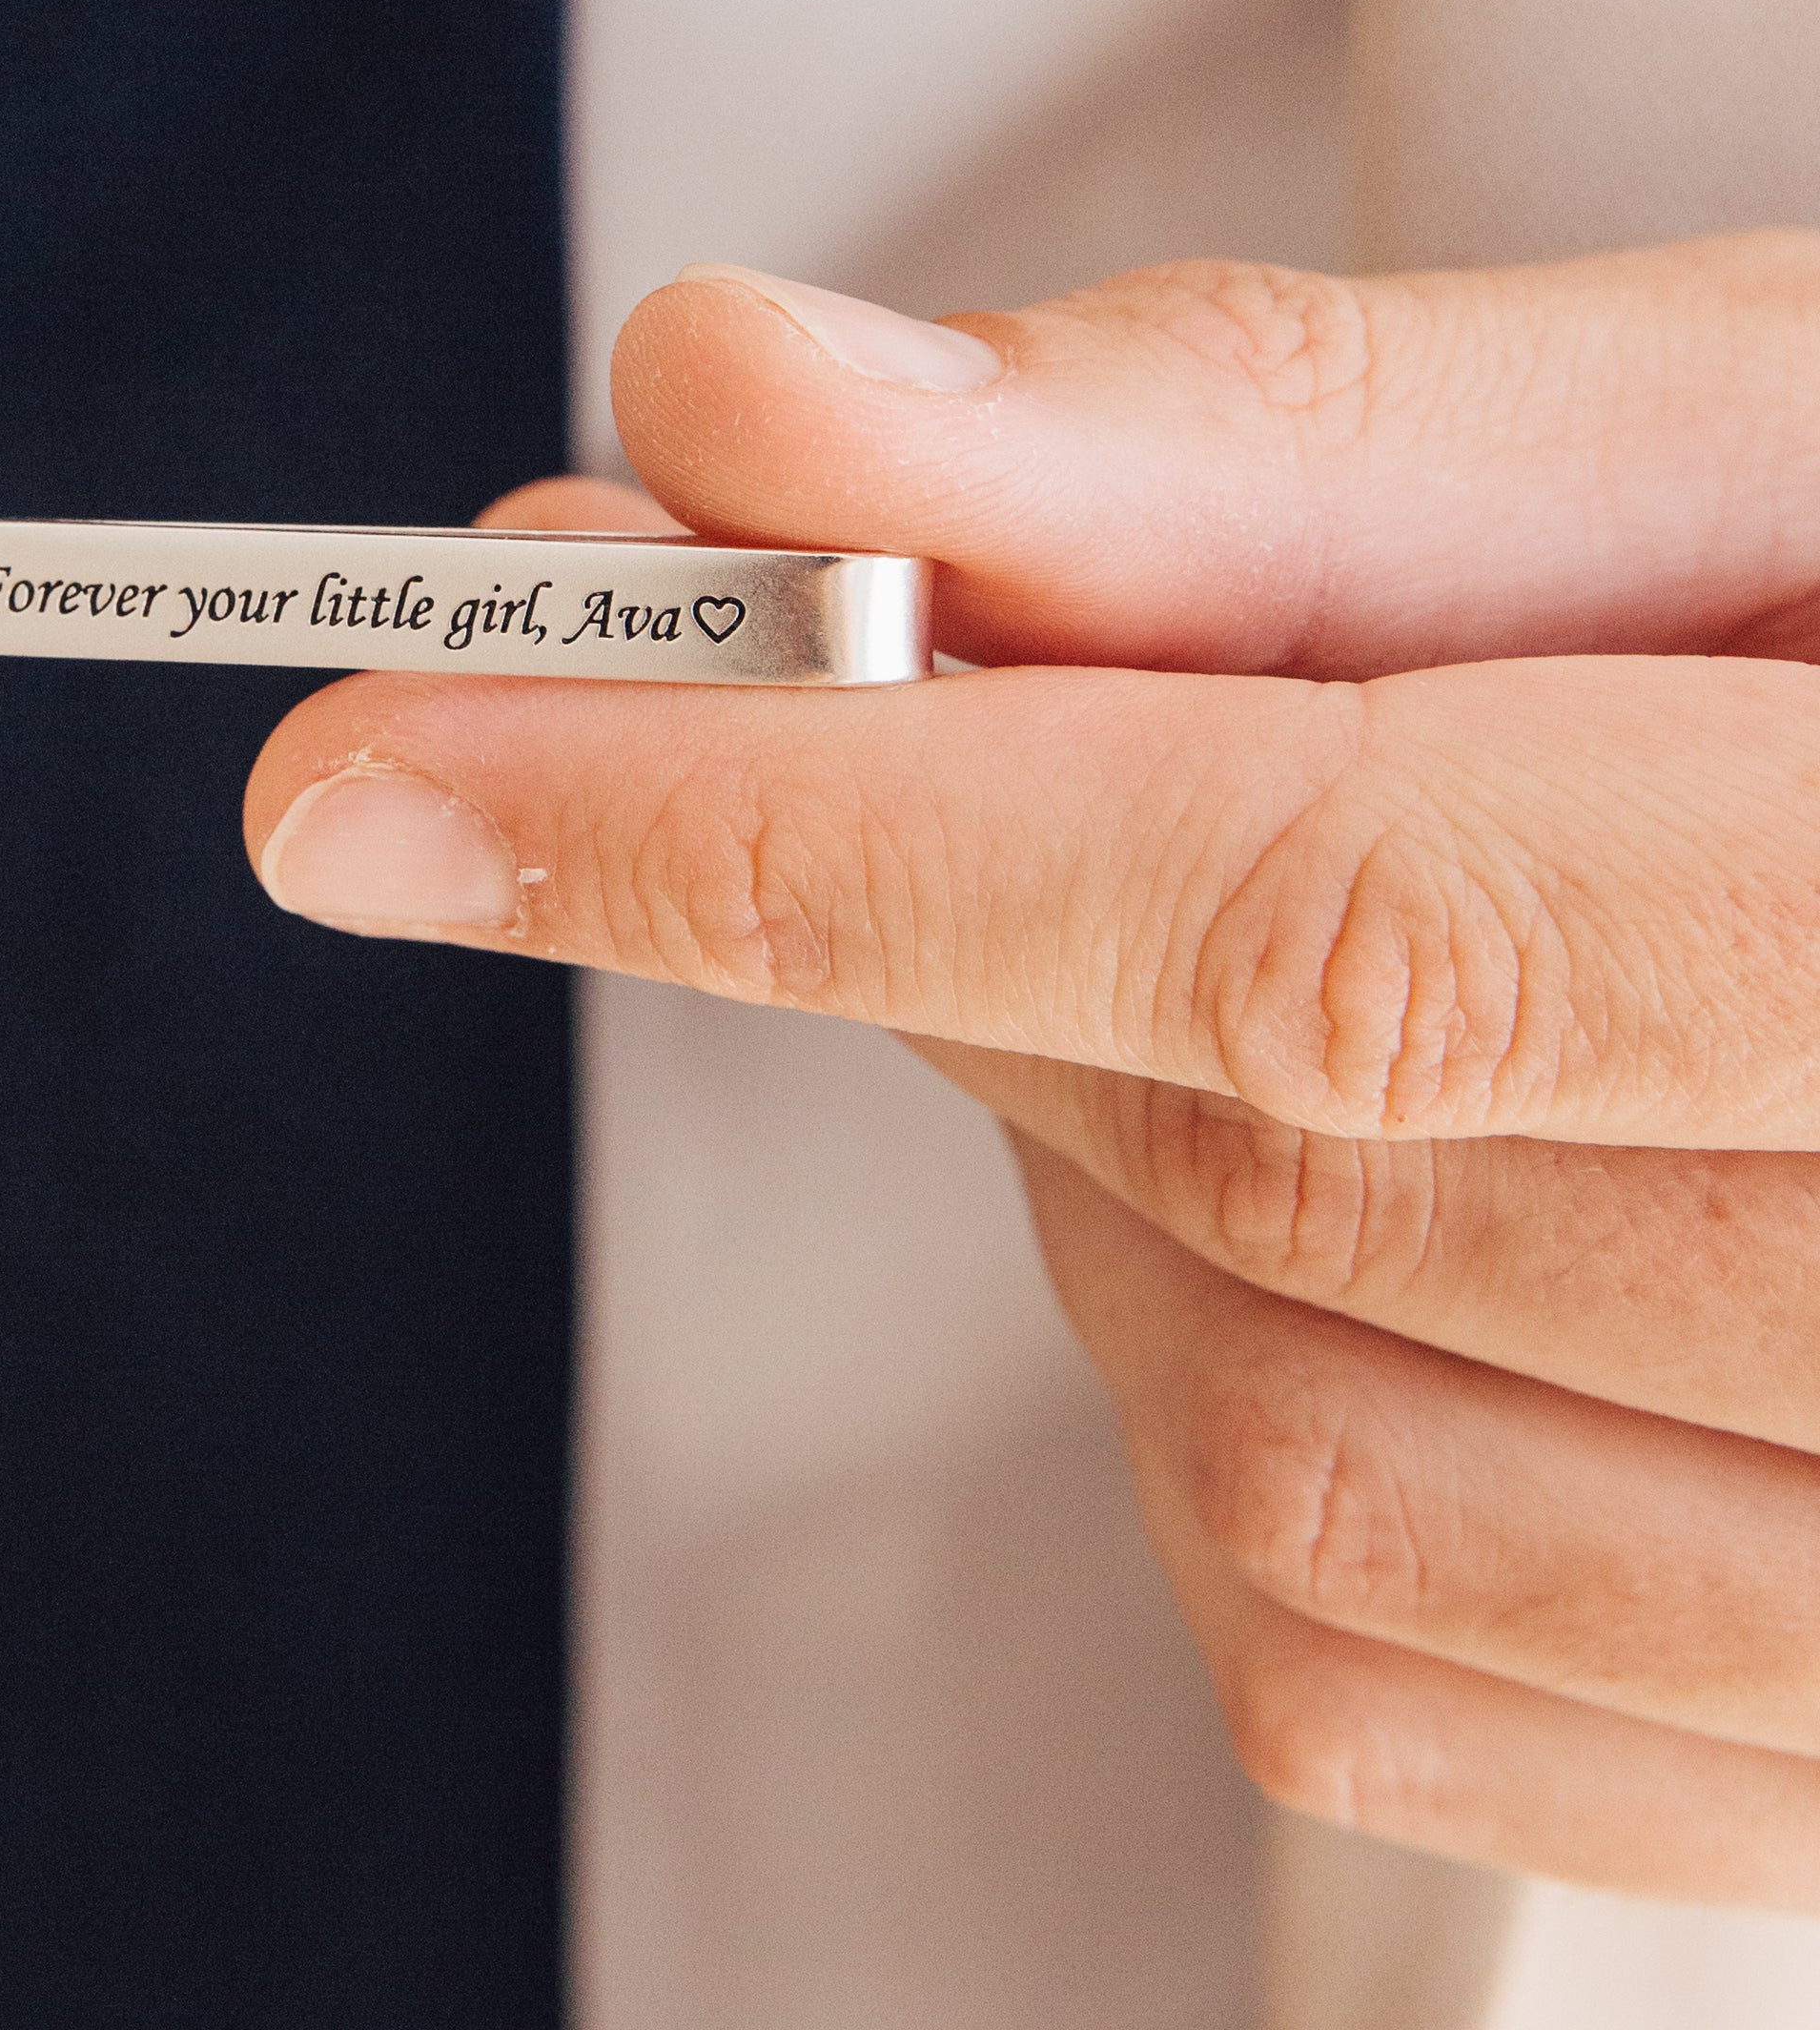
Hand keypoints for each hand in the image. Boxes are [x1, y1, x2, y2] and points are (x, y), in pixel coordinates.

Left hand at [243, 231, 1819, 1907]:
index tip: (388, 751)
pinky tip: (1317, 1154)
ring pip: (1267, 1449)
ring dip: (1077, 1132)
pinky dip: (1216, 1373)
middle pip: (1252, 1159)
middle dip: (925, 894)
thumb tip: (765, 409)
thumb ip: (1285, 441)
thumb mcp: (1819, 417)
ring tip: (1186, 879)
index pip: (1301, 913)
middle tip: (818, 670)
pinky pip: (1373, 1655)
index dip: (788, 822)